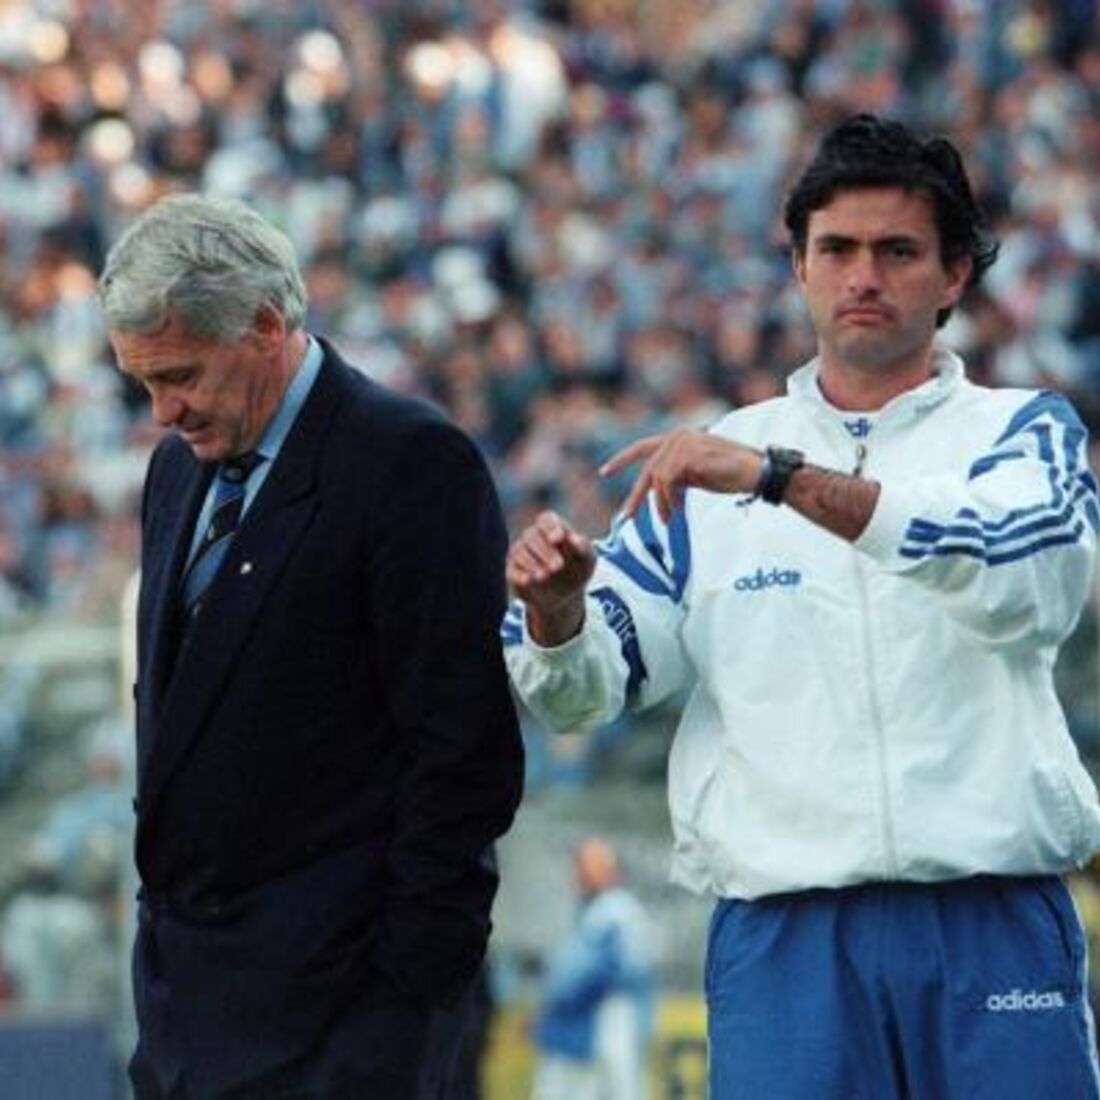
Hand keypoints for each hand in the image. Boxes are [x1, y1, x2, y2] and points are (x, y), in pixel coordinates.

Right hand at [506, 511, 595, 645]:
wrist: (565, 596)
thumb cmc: (577, 570)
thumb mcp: (587, 560)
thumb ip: (584, 548)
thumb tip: (575, 539)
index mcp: (553, 528)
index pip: (546, 519)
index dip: (551, 527)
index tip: (558, 539)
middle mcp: (533, 536)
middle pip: (532, 535)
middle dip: (545, 551)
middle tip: (558, 567)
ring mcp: (520, 553)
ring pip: (519, 552)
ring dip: (532, 564)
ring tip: (544, 576)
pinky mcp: (512, 571)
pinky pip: (512, 570)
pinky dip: (520, 575)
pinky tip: (529, 581)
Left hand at [600, 429, 762, 521]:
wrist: (757, 472)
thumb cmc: (730, 475)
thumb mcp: (695, 476)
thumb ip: (675, 477)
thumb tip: (658, 492)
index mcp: (678, 439)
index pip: (643, 447)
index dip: (622, 459)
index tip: (604, 472)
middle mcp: (678, 437)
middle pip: (647, 469)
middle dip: (635, 496)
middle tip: (625, 517)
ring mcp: (684, 442)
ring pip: (656, 477)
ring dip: (658, 503)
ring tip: (666, 518)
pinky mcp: (690, 453)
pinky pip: (666, 481)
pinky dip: (666, 499)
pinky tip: (673, 511)